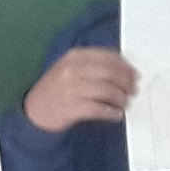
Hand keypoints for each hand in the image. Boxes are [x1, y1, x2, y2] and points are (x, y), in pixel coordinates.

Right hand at [22, 47, 138, 133]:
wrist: (35, 112)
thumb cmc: (57, 89)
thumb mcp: (70, 69)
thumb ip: (93, 65)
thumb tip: (124, 70)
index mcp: (74, 56)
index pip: (107, 56)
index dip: (125, 66)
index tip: (134, 74)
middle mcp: (72, 70)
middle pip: (110, 72)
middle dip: (126, 82)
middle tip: (133, 90)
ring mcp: (71, 89)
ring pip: (107, 91)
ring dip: (120, 99)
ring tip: (124, 103)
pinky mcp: (71, 108)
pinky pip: (99, 109)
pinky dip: (111, 112)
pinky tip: (115, 114)